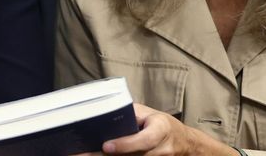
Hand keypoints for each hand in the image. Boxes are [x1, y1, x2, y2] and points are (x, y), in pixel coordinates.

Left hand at [87, 103, 237, 155]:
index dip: (125, 145)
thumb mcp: (149, 114)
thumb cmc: (161, 124)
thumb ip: (130, 114)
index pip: (143, 140)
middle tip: (81, 155)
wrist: (184, 143)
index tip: (106, 146)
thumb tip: (104, 113)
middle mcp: (160, 150)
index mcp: (161, 129)